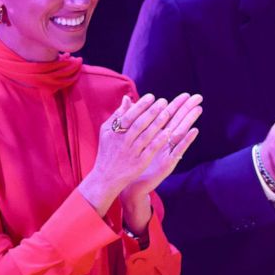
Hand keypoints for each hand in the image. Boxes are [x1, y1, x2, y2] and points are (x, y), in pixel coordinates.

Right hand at [78, 94, 181, 214]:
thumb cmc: (107, 151)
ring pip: (146, 136)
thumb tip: (127, 98)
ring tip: (168, 112)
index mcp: (115, 133)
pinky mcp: (140, 163)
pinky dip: (159, 141)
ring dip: (157, 124)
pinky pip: (151, 150)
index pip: (129, 116)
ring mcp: (132, 153)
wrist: (106, 178)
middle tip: (163, 101)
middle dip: (151, 111)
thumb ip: (118, 115)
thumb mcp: (107, 132)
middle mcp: (123, 142)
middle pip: (138, 124)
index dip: (140, 106)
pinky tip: (169, 132)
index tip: (151, 96)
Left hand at [121, 92, 201, 232]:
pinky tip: (194, 131)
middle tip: (199, 97)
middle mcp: (164, 143)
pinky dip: (187, 140)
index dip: (177, 105)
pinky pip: (178, 149)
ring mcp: (167, 152)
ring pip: (180, 133)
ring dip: (189, 120)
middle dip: (187, 109)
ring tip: (198, 109)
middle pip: (177, 122)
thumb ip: (131, 119)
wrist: (131, 185)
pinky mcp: (168, 163)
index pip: (168, 117)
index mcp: (156, 136)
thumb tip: (127, 98)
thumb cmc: (132, 161)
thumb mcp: (131, 138)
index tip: (187, 94)